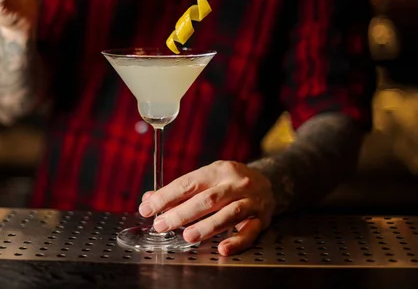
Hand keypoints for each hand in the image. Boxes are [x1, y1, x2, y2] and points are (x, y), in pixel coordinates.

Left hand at [139, 161, 274, 255]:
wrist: (269, 182)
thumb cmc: (230, 182)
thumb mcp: (207, 178)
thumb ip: (179, 190)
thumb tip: (149, 199)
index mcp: (218, 170)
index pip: (188, 183)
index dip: (167, 196)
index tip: (148, 207)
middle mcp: (235, 183)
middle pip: (207, 199)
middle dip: (181, 213)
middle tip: (161, 225)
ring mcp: (250, 201)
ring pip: (228, 214)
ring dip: (206, 226)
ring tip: (187, 236)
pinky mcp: (261, 219)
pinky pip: (249, 232)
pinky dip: (236, 241)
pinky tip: (222, 248)